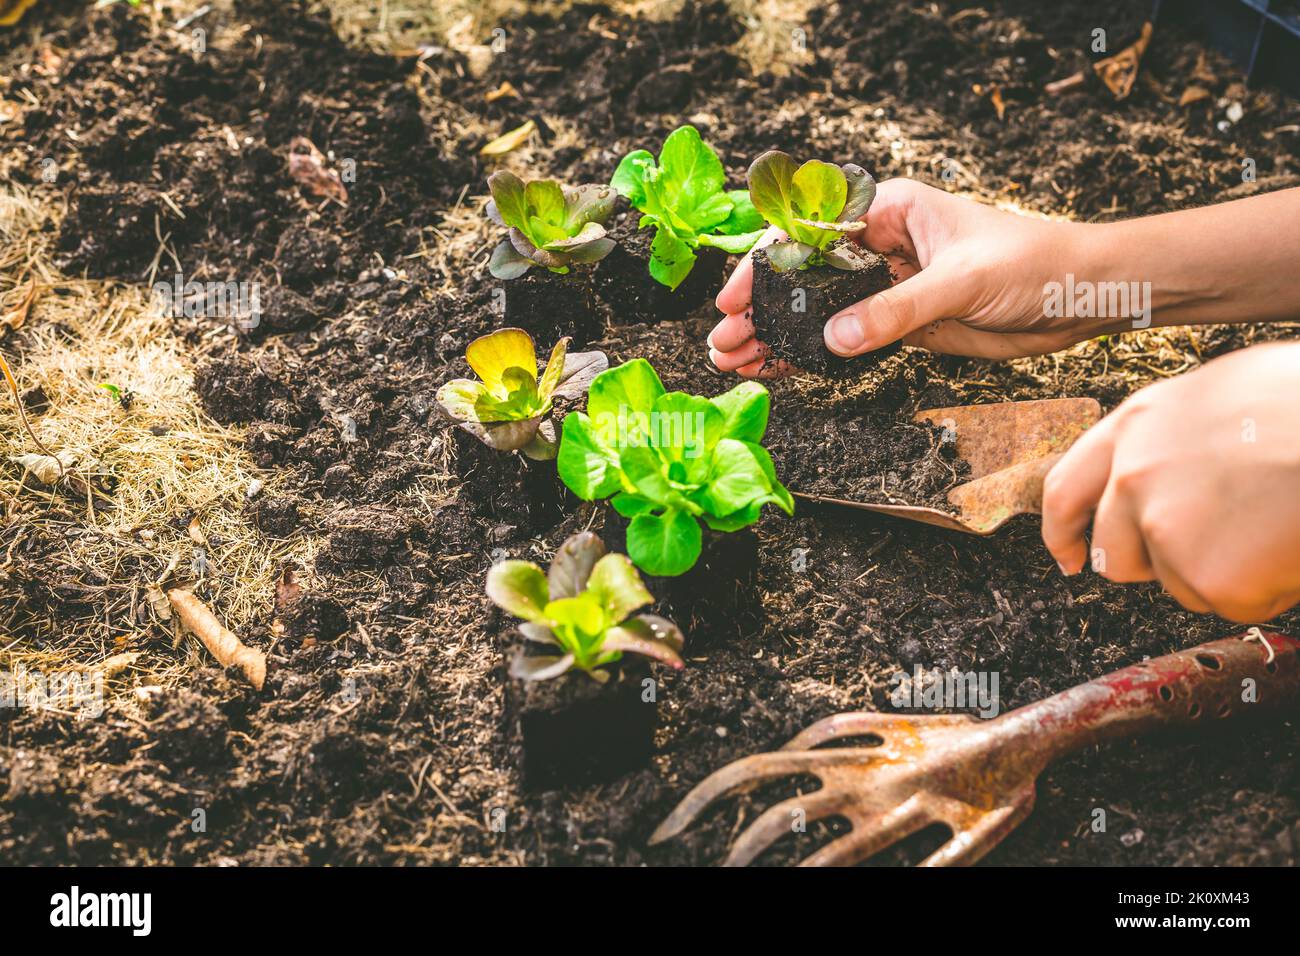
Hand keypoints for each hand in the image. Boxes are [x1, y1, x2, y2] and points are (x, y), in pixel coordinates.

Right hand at [709, 179, 1097, 375]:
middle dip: (761, 309)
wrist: (1083, 296)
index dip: (767, 265)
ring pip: (817, 311)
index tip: (737, 299)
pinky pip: (845, 339)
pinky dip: (811, 356)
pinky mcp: (900, 323)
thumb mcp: (961, 281)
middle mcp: (881, 245)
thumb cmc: (1035, 263)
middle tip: (723, 344)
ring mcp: (887, 286)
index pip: (809, 232)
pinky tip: (777, 371)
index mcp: (889, 210)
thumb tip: (835, 339)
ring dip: (777, 336)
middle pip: (803, 276)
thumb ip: (896, 309)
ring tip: (735, 362)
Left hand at [1042, 342, 1299, 621]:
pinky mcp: (1205, 573)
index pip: (1065, 490)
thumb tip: (1163, 478)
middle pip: (1115, 553)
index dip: (1062, 533)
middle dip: (1157, 563)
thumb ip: (1172, 440)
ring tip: (1275, 522)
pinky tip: (1289, 546)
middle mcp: (1134, 475)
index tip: (1069, 558)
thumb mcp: (1222, 395)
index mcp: (1137, 424)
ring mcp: (1163, 526)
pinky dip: (1264, 589)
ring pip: (1177, 582)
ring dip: (1222, 572)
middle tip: (1217, 546)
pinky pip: (1229, 602)